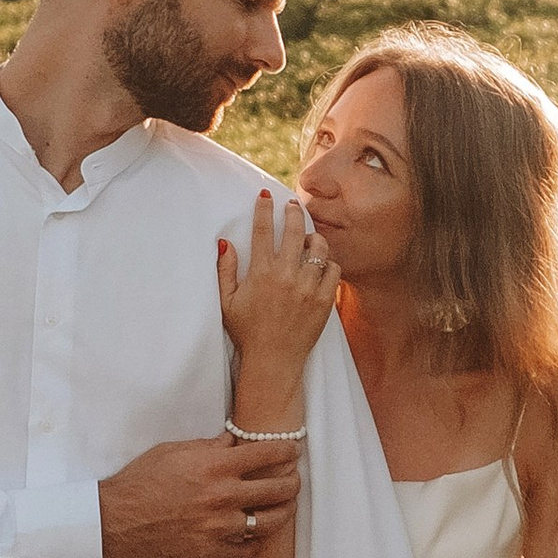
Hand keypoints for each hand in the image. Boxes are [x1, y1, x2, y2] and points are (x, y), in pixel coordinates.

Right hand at [100, 435, 299, 557]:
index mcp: (215, 467)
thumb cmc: (140, 481)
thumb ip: (209, 446)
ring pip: (270, 522)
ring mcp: (219, 528)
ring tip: (285, 506)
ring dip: (283, 512)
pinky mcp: (211, 553)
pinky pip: (248, 549)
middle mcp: (223, 497)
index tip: (293, 449)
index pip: (267, 453)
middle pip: (278, 489)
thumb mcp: (174, 451)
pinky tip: (257, 533)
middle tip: (293, 478)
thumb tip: (234, 441)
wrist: (115, 521)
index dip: (287, 450)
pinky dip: (256, 541)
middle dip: (292, 481)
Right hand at [216, 190, 339, 382]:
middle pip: (293, 231)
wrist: (273, 362)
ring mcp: (307, 287)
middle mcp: (285, 276)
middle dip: (293, 212)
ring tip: (307, 239)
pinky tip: (320, 265)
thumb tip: (224, 242)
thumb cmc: (247, 332)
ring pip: (318, 247)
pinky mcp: (324, 300)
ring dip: (313, 238)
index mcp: (260, 273)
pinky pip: (333, 269)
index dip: (264, 208)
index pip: (262, 230)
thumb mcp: (227, 302)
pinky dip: (328, 263)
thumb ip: (225, 270)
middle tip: (292, 207)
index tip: (266, 195)